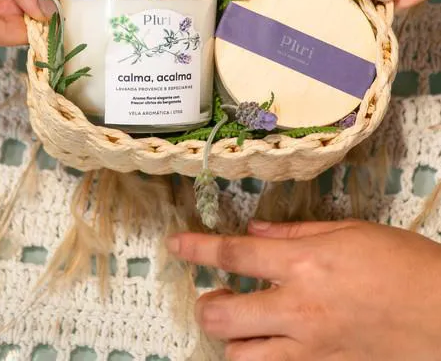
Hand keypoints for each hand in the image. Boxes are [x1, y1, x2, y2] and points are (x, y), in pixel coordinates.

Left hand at [167, 220, 440, 359]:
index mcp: (303, 264)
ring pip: (241, 357)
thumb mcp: (351, 232)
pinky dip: (264, 360)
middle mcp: (297, 309)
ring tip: (243, 323)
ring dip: (232, 339)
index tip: (176, 245)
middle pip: (223, 315)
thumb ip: (297, 233)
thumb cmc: (403, 263)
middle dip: (206, 304)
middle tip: (214, 294)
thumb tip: (256, 231)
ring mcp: (310, 349)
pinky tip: (273, 345)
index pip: (233, 254)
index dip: (197, 248)